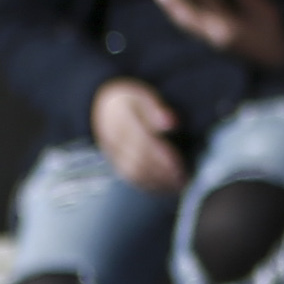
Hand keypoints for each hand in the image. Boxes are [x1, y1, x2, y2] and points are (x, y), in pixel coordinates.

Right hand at [90, 78, 185, 193]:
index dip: (161, 157)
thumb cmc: (129, 101)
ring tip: (177, 185)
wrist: (100, 106)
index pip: (142, 143)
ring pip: (132, 173)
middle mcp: (114, 139)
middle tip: (183, 178)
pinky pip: (128, 177)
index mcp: (122, 120)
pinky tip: (163, 187)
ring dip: (155, 182)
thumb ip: (156, 109)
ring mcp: (112, 152)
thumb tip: (171, 123)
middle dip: (161, 173)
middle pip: (137, 161)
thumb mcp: (141, 96)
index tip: (179, 165)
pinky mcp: (113, 162)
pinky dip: (146, 185)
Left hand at [151, 0, 283, 64]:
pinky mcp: (216, 42)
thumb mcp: (265, 11)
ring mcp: (214, 40)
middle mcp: (215, 34)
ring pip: (189, 23)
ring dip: (175, 9)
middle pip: (188, 16)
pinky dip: (186, 16)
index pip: (200, 6)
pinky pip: (195, 27)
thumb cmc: (272, 34)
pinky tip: (182, 9)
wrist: (277, 64)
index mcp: (226, 25)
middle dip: (173, 2)